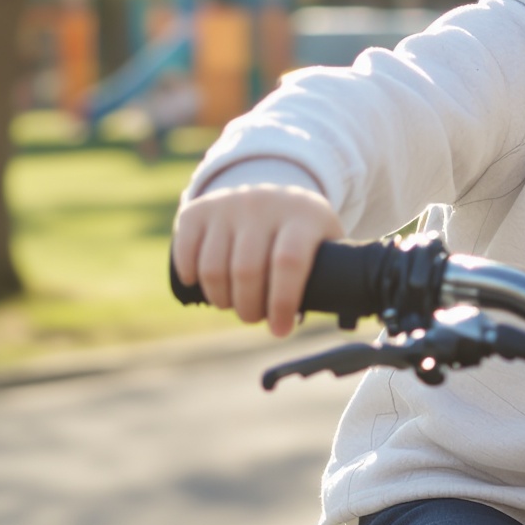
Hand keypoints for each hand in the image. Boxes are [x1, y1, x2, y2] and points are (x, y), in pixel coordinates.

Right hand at [171, 182, 345, 335]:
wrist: (273, 195)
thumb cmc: (304, 235)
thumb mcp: (326, 245)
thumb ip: (333, 276)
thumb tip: (338, 314)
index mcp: (303, 215)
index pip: (288, 262)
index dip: (282, 302)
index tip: (280, 329)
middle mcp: (264, 203)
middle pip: (247, 270)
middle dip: (248, 308)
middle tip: (254, 318)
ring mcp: (228, 203)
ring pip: (214, 267)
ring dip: (222, 300)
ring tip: (234, 305)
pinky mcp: (199, 209)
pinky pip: (186, 252)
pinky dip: (191, 277)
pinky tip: (203, 286)